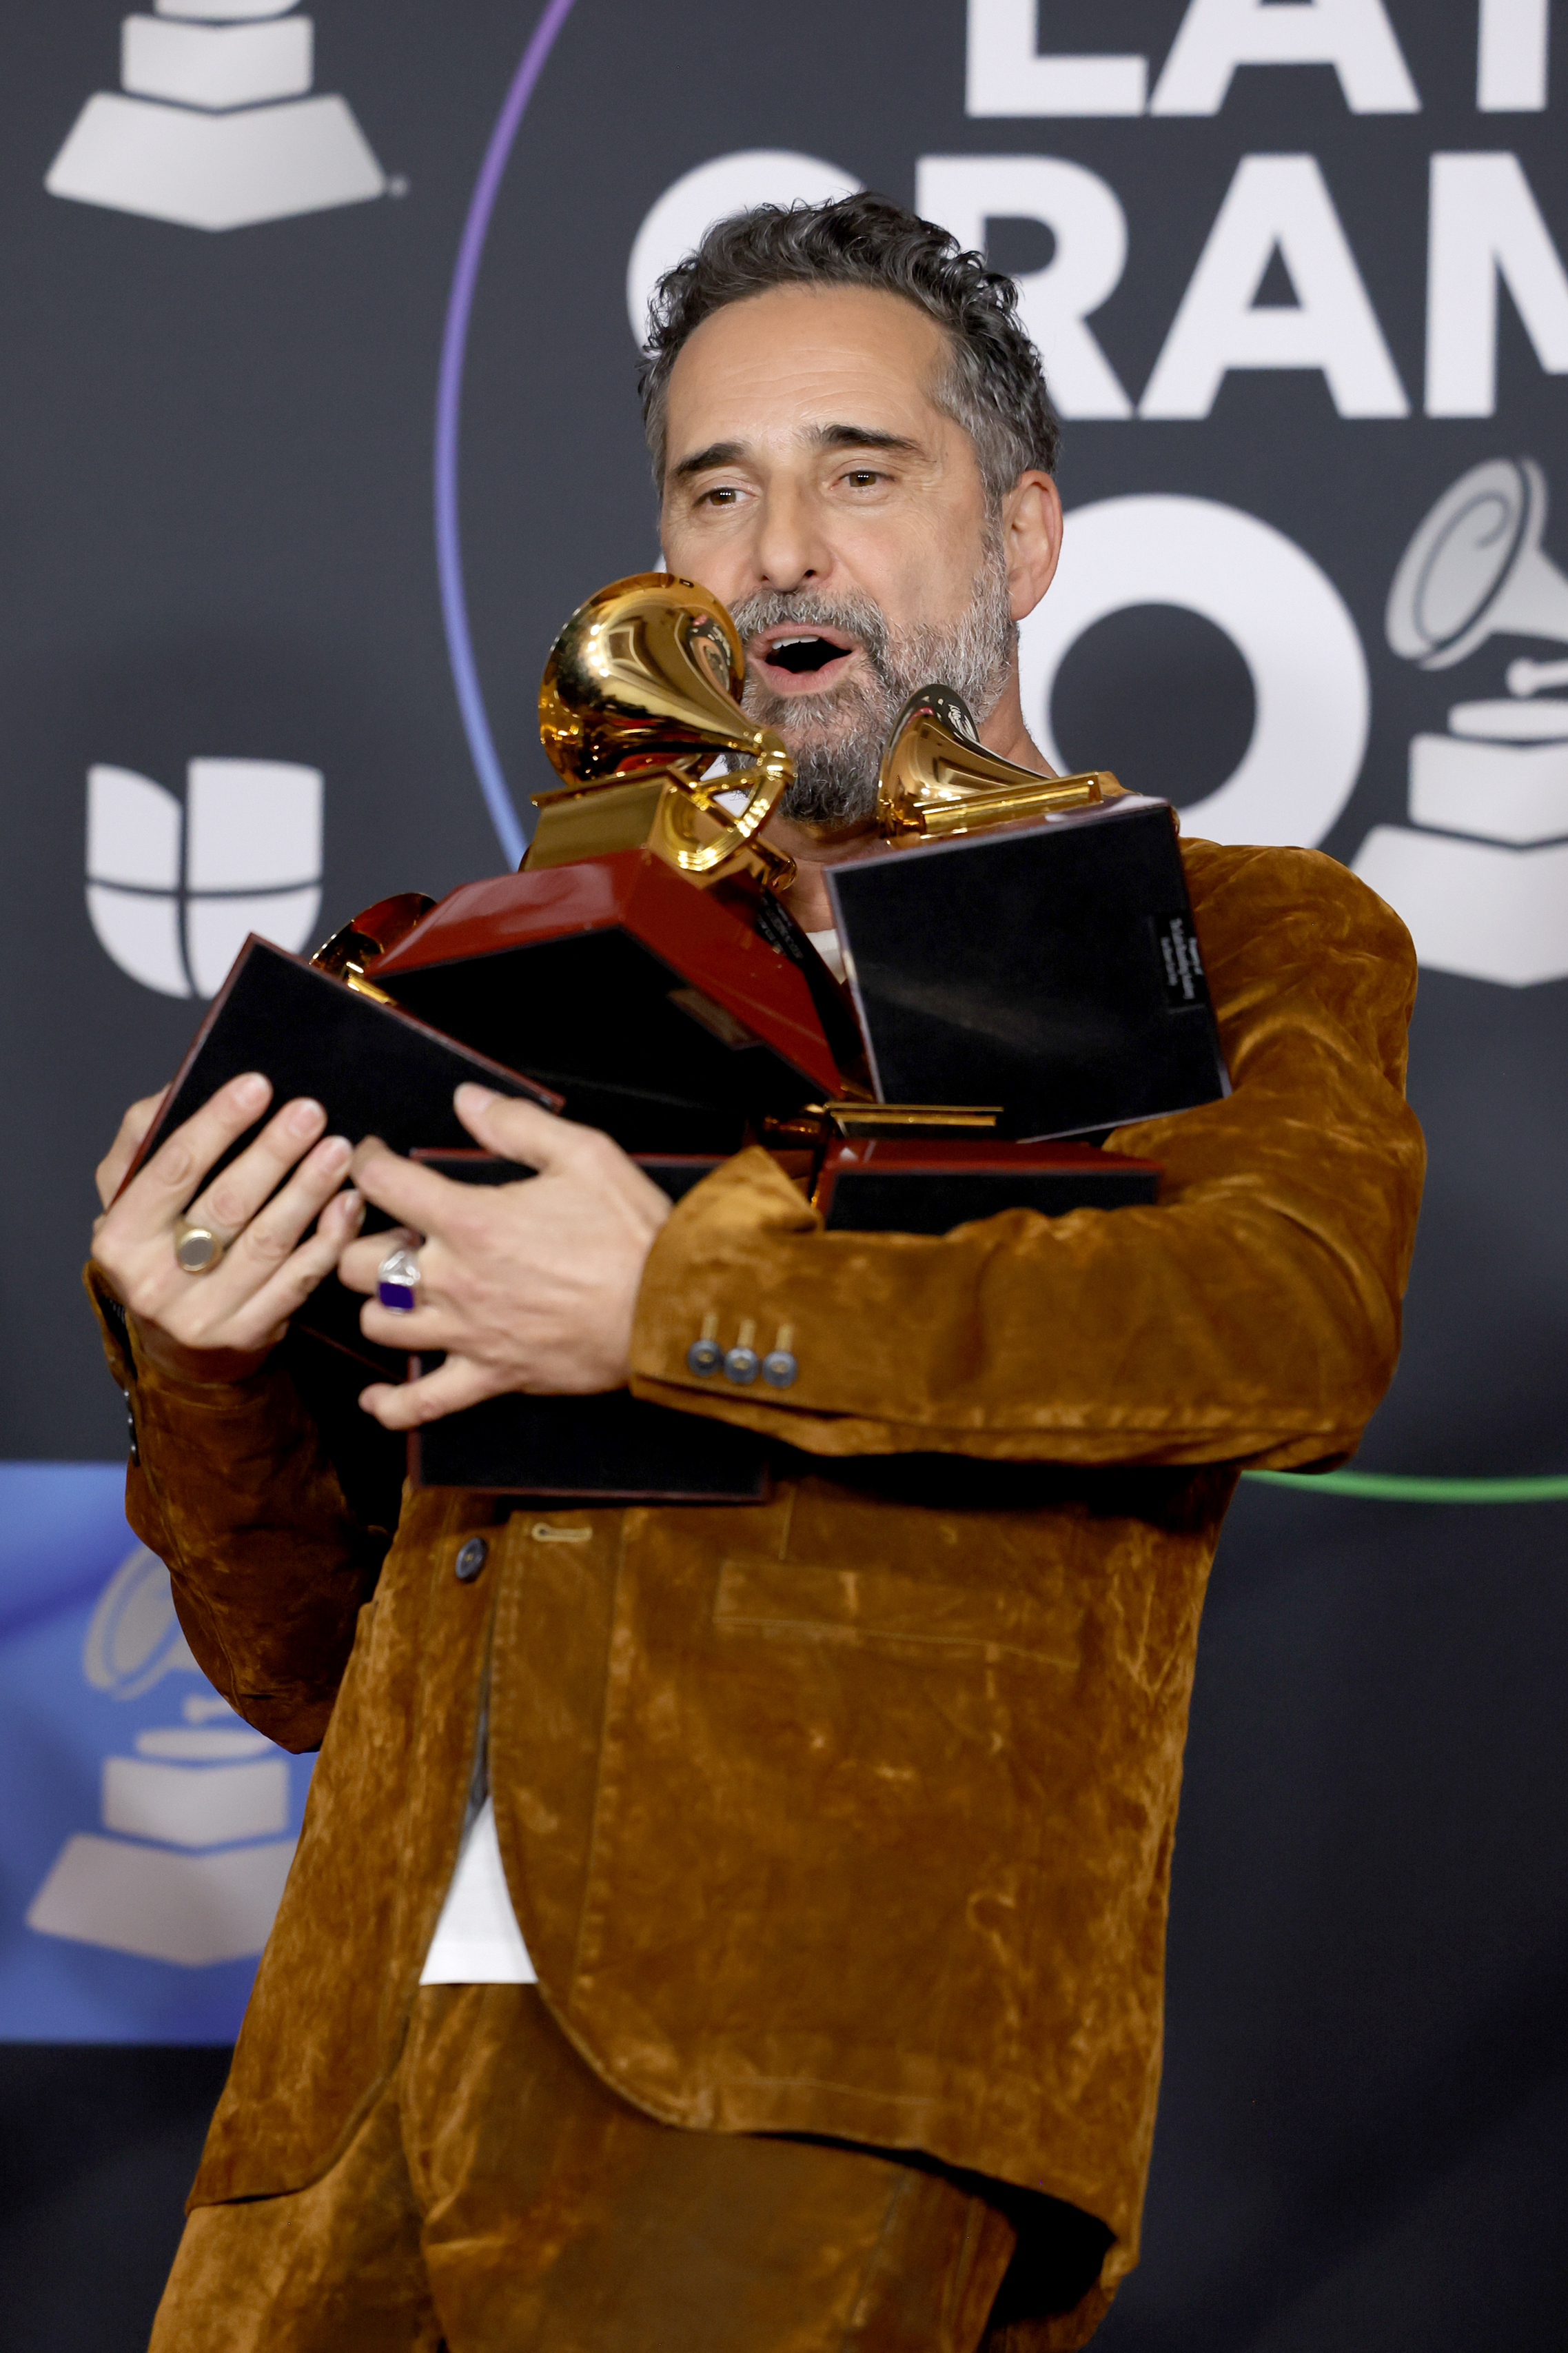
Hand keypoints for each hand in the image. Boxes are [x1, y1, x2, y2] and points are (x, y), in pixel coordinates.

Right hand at [91, 1072, 365, 1382]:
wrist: (171, 1347)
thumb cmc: (154, 1250)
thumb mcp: (128, 1196)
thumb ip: (144, 1137)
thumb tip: (180, 1087)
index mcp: (121, 1237)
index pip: (173, 1169)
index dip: (217, 1124)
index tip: (257, 1085)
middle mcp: (155, 1281)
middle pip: (227, 1205)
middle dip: (274, 1153)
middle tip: (310, 1112)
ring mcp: (203, 1315)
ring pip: (269, 1243)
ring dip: (309, 1190)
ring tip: (338, 1149)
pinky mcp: (248, 1334)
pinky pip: (298, 1280)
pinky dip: (328, 1238)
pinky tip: (348, 1203)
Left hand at [337, 1084, 671, 1427]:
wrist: (670, 1309)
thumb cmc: (632, 1233)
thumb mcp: (585, 1154)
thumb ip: (517, 1124)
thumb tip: (466, 1101)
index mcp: (471, 1220)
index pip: (382, 1184)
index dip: (368, 1163)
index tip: (376, 1158)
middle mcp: (455, 1280)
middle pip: (357, 1264)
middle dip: (362, 1240)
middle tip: (392, 1228)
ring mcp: (468, 1333)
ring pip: (377, 1325)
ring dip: (378, 1302)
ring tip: (399, 1286)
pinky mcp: (490, 1376)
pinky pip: (421, 1403)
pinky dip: (391, 1404)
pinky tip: (376, 1395)